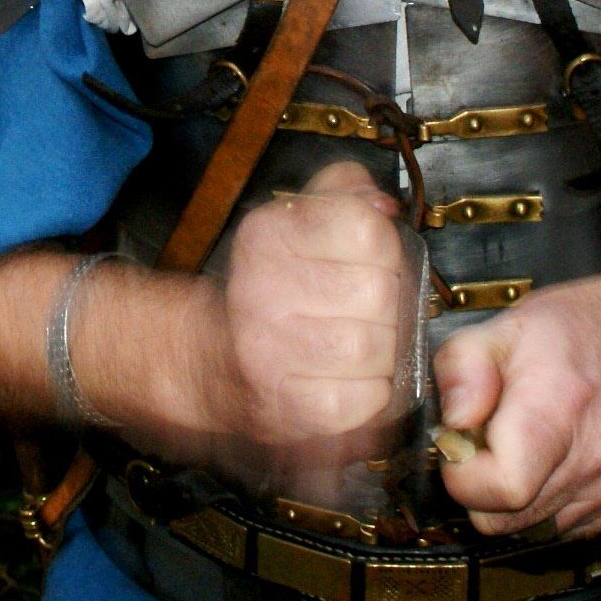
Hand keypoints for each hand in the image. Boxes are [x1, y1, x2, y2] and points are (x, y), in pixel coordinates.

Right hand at [208, 162, 414, 468]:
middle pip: (380, 291)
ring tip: (358, 347)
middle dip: (387, 303)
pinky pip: (368, 397)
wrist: (212, 361)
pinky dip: (372, 392)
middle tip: (366, 310)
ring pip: (379, 346)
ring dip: (383, 350)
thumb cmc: (272, 288)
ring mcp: (272, 350)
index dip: (384, 247)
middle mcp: (262, 288)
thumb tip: (385, 205)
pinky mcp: (291, 406)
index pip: (367, 229)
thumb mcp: (298, 220)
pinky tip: (349, 380)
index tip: (368, 260)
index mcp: (269, 233)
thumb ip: (345, 194)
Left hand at [431, 264, 600, 538]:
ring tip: (531, 443)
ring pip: (531, 532)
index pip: (501, 489)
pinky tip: (560, 459)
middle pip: (505, 521)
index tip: (464, 444)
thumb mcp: (506, 325)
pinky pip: (562, 529)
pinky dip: (549, 503)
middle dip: (483, 487)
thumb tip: (454, 425)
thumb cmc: (581, 330)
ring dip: (517, 497)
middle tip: (494, 438)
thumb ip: (463, 368)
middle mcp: (598, 459)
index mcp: (561, 410)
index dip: (464, 475)